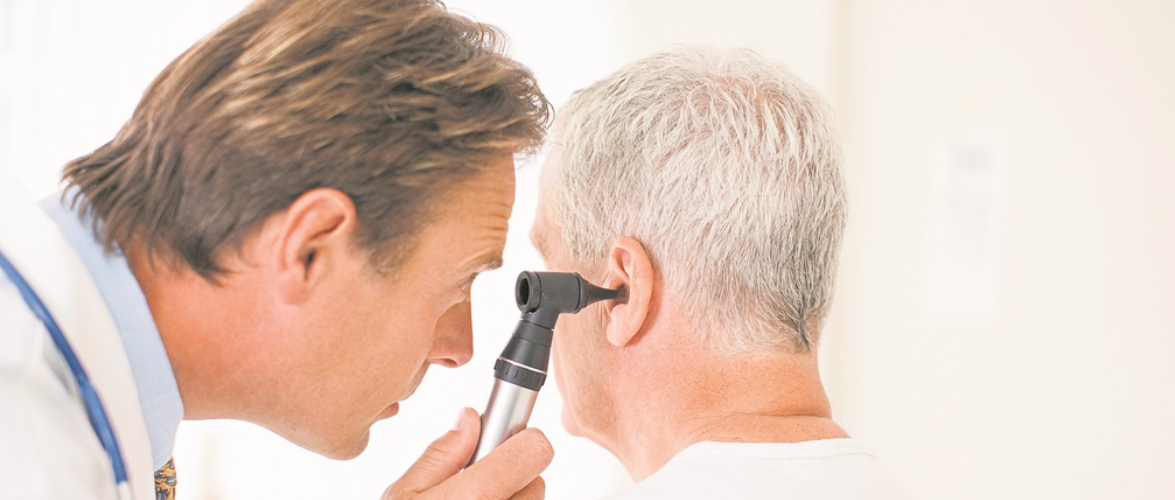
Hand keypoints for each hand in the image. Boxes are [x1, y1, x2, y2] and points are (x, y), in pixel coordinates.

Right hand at [383, 407, 552, 499]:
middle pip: (536, 479)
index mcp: (476, 497)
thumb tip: (470, 419)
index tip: (506, 440)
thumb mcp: (403, 494)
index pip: (535, 449)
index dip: (522, 440)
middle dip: (512, 476)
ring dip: (511, 499)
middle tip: (476, 484)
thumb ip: (440, 454)